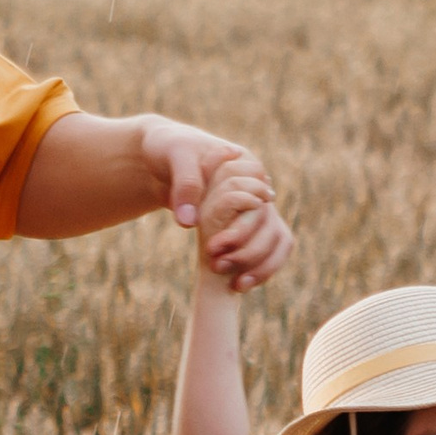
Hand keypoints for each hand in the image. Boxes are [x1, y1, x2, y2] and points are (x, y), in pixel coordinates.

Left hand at [145, 120, 292, 290]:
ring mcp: (255, 208)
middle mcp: (257, 188)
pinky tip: (237, 285)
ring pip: (277, 242)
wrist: (159, 157)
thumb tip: (189, 222)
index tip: (212, 248)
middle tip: (216, 267)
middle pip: (271, 227)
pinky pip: (268, 251)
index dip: (241, 230)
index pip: (259, 203)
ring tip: (235, 285)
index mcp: (247, 167)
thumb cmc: (169, 149)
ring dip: (259, 265)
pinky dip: (259, 269)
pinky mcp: (246, 225)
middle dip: (248, 252)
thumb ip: (185, 186)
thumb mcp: (175, 157)